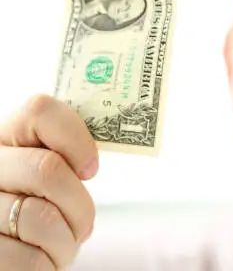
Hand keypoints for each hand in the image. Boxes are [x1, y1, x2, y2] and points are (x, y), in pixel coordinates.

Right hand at [0, 94, 97, 270]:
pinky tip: (44, 261)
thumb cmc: (37, 209)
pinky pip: (30, 261)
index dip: (76, 138)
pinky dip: (49, 265)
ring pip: (41, 219)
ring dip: (67, 241)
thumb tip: (90, 163)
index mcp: (3, 139)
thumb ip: (63, 157)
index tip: (90, 169)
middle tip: (82, 223)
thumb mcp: (44, 175)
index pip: (39, 111)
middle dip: (79, 205)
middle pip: (48, 169)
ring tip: (62, 245)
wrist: (9, 250)